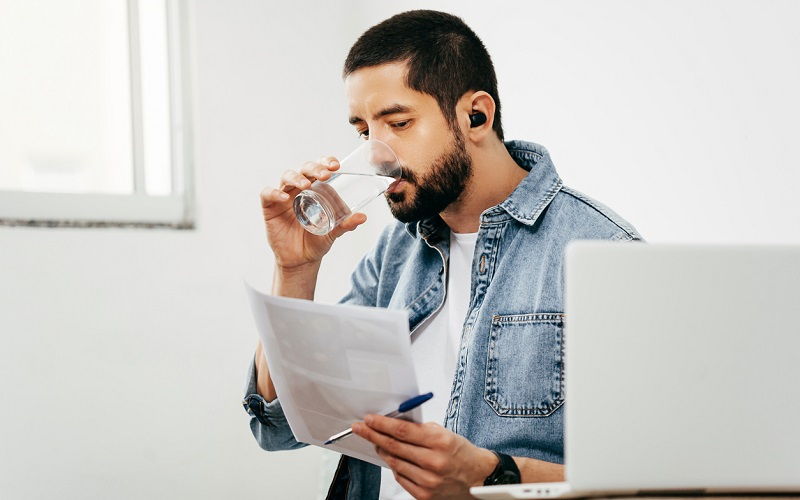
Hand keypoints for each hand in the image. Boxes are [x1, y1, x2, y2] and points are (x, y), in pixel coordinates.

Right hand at [259, 157, 366, 269]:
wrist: (301, 260)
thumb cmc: (317, 241)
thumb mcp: (333, 232)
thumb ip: (346, 224)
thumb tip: (363, 217)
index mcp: (315, 188)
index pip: (319, 168)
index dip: (325, 162)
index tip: (336, 165)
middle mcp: (299, 188)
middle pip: (304, 169)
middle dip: (314, 168)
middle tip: (325, 175)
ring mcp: (283, 196)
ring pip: (287, 177)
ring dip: (296, 178)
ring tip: (306, 185)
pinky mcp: (270, 207)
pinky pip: (267, 194)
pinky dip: (274, 193)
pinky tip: (284, 198)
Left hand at [352, 415, 497, 499]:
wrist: (479, 477)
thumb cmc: (461, 453)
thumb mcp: (444, 433)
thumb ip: (419, 429)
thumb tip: (393, 423)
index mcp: (439, 441)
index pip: (402, 430)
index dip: (381, 424)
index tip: (369, 419)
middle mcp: (433, 462)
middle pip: (393, 446)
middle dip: (373, 435)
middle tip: (361, 428)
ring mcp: (427, 480)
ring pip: (394, 462)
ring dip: (382, 450)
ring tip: (376, 441)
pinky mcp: (424, 494)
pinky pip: (400, 477)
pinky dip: (394, 466)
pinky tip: (392, 458)